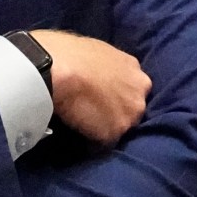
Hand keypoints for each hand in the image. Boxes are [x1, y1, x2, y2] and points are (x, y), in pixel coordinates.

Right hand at [37, 30, 149, 145]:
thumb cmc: (68, 53)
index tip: (103, 97)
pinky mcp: (114, 134)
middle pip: (132, 109)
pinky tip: (79, 135)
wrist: (58, 68)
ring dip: (105, 129)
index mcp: (134, 69)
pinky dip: (92, 144)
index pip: (133, 88)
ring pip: (121, 128)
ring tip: (85, 126)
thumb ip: (107, 67)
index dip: (118, 94)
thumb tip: (97, 74)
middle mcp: (139, 92)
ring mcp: (129, 115)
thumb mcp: (98, 52)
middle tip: (94, 112)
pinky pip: (103, 144)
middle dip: (117, 112)